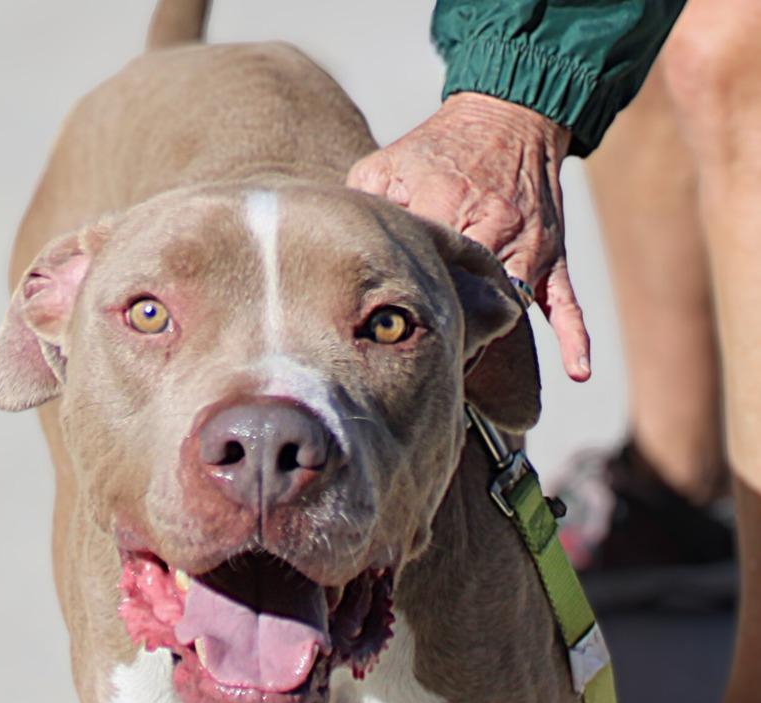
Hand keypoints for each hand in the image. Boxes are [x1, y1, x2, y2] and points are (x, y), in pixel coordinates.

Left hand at [347, 93, 590, 380]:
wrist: (510, 113)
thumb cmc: (438, 146)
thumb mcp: (387, 163)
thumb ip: (362, 204)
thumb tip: (340, 248)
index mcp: (446, 206)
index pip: (423, 271)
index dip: (405, 306)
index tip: (388, 337)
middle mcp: (492, 229)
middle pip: (467, 298)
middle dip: (447, 333)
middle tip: (420, 368)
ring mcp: (527, 246)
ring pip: (509, 307)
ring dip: (488, 339)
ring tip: (461, 373)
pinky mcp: (552, 255)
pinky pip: (566, 301)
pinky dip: (574, 337)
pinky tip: (578, 372)